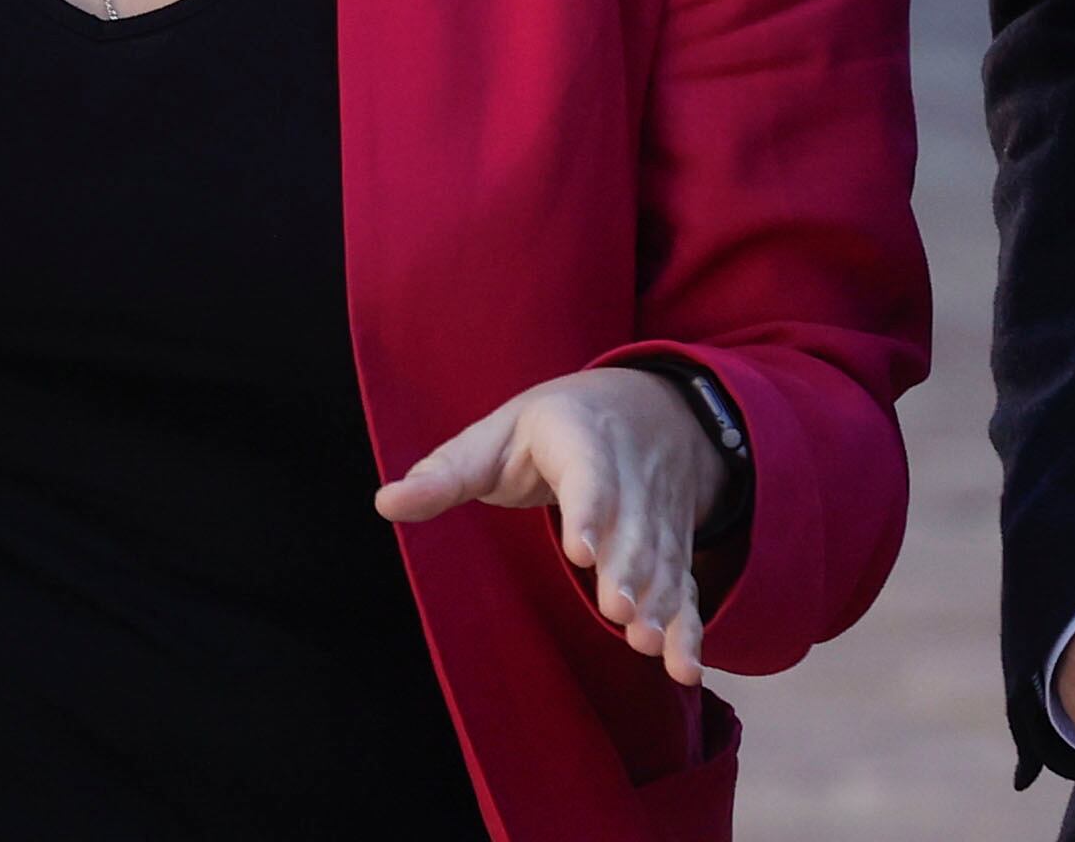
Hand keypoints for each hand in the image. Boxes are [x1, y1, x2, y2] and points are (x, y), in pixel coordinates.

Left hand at [375, 368, 732, 685]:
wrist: (647, 407)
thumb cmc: (551, 426)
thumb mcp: (496, 433)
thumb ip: (446, 472)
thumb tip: (386, 502)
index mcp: (578, 436)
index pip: (587, 474)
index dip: (588, 512)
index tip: (580, 552)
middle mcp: (629, 474)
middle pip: (632, 525)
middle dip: (628, 570)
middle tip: (617, 612)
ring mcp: (658, 512)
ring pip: (663, 558)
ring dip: (659, 602)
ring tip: (645, 642)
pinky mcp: (674, 545)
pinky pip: (685, 584)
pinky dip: (689, 626)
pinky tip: (683, 667)